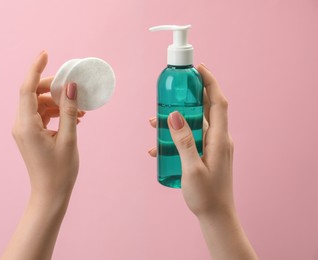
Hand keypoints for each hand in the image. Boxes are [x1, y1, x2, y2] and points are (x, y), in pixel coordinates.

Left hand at [12, 50, 84, 202]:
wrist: (50, 194)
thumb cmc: (60, 171)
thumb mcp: (69, 139)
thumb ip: (70, 111)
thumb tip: (71, 86)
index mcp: (27, 125)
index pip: (27, 89)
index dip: (36, 69)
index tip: (46, 53)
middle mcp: (21, 125)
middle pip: (33, 94)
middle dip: (53, 88)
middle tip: (74, 89)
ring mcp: (25, 130)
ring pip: (39, 104)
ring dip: (59, 102)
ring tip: (80, 111)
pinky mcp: (31, 134)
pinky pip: (42, 115)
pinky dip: (57, 112)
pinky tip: (74, 118)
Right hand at [148, 64, 257, 259]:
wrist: (216, 216)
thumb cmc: (206, 196)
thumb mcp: (191, 169)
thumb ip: (184, 141)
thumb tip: (175, 115)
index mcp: (220, 139)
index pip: (218, 102)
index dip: (210, 82)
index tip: (197, 69)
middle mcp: (219, 139)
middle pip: (206, 109)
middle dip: (187, 98)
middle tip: (169, 94)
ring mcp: (213, 147)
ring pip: (195, 124)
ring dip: (177, 120)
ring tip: (154, 124)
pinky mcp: (207, 154)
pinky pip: (192, 138)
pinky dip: (177, 136)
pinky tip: (159, 147)